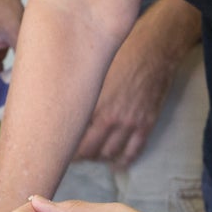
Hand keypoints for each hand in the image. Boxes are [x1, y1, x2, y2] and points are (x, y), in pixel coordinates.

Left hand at [73, 29, 173, 166]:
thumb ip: (79, 90)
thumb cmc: (121, 52)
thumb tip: (61, 102)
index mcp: (94, 103)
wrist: (155, 48)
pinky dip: (123, 160)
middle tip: (70, 154)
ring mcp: (130, 123)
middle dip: (79, 155)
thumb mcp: (92, 69)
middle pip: (89, 150)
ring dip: (98, 158)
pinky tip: (115, 163)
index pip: (73, 135)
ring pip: (109, 153)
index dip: (63, 143)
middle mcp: (111, 118)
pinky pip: (133, 151)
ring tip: (90, 156)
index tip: (56, 144)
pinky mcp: (146, 124)